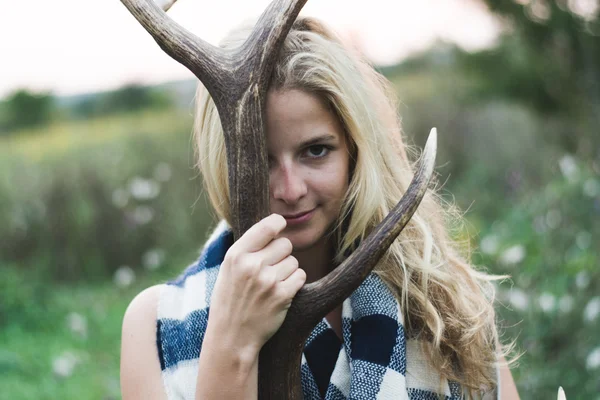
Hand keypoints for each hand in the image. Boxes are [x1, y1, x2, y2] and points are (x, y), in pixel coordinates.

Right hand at [206, 214, 306, 354]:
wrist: (232, 337)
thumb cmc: (230, 300)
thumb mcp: (228, 270)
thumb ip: (247, 249)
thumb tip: (272, 225)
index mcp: (236, 255)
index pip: (267, 226)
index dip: (278, 224)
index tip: (280, 226)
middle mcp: (251, 265)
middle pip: (285, 244)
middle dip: (282, 254)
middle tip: (271, 268)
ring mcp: (267, 281)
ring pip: (294, 261)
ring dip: (288, 271)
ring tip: (272, 284)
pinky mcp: (282, 296)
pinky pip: (300, 276)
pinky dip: (295, 283)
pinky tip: (281, 292)